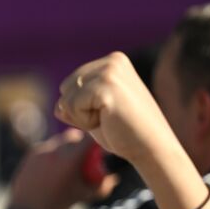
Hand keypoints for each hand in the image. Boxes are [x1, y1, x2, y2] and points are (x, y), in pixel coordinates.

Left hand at [8, 129, 115, 208]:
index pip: (89, 138)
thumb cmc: (59, 205)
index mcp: (71, 158)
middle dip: (80, 143)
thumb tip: (114, 178)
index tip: (99, 150)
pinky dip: (51, 154)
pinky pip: (45, 149)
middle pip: (73, 136)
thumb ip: (101, 186)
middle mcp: (56, 150)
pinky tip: (52, 168)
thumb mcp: (84, 195)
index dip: (96, 142)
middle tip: (84, 155)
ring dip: (65, 148)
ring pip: (58, 141)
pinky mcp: (30, 155)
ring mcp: (41, 151)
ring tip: (67, 163)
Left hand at [55, 53, 180, 164]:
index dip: (80, 108)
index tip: (108, 114)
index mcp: (113, 61)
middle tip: (108, 119)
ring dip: (81, 118)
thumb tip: (57, 107)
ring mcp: (110, 70)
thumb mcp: (96, 112)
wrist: (151, 148)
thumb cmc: (124, 133)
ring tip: (109, 119)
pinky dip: (84, 122)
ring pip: (66, 99)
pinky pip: (71, 107)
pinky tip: (108, 121)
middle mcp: (113, 60)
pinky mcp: (106, 85)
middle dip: (78, 111)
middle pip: (65, 88)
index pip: (69, 85)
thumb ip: (77, 102)